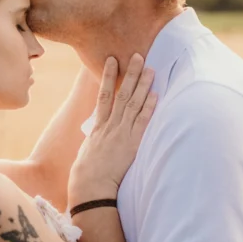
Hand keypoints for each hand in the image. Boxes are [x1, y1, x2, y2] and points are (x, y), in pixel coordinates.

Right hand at [68, 53, 156, 206]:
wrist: (90, 186)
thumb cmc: (87, 173)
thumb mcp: (88, 151)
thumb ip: (95, 139)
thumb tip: (96, 134)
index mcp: (99, 127)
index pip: (104, 95)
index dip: (108, 76)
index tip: (112, 61)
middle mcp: (110, 126)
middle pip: (121, 94)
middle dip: (130, 74)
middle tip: (138, 56)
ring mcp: (121, 133)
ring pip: (133, 104)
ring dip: (142, 85)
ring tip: (150, 68)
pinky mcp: (132, 143)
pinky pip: (142, 122)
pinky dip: (149, 107)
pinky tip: (155, 95)